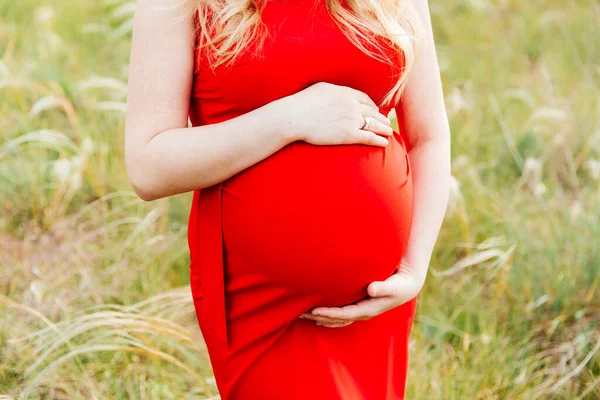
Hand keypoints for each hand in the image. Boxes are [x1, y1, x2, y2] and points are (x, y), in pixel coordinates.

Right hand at [274, 82, 393, 146]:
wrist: (294, 117)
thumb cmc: (301, 103)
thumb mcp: (320, 89)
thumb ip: (332, 91)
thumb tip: (334, 93)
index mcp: (345, 93)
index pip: (364, 99)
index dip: (372, 105)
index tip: (375, 110)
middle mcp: (352, 105)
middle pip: (372, 111)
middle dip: (381, 117)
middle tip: (386, 122)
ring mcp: (351, 119)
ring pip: (374, 124)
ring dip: (383, 128)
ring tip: (388, 132)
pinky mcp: (348, 134)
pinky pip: (369, 137)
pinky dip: (378, 140)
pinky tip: (384, 143)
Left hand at [299, 259, 424, 327]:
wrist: (407, 286)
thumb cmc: (400, 284)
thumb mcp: (395, 285)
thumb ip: (383, 287)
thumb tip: (371, 289)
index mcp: (368, 309)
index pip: (344, 314)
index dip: (329, 313)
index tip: (314, 311)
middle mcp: (362, 312)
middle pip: (336, 319)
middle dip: (319, 317)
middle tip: (301, 313)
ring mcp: (360, 311)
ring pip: (337, 319)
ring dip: (320, 318)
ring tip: (303, 315)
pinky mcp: (359, 306)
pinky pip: (340, 315)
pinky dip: (328, 316)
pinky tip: (317, 315)